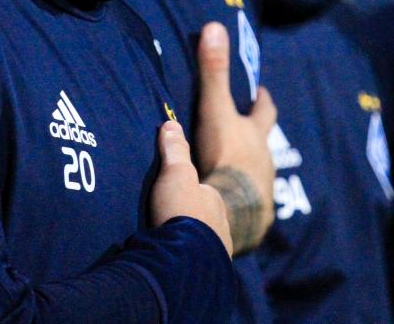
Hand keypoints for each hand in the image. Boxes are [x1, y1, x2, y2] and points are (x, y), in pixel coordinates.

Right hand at [150, 120, 232, 255]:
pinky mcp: (211, 269)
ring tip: (178, 241)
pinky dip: (196, 256)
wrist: (187, 259)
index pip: (204, 190)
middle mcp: (222, 222)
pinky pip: (203, 258)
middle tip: (179, 219)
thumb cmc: (182, 212)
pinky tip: (183, 259)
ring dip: (197, 236)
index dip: (191, 189)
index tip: (175, 192)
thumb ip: (175, 150)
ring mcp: (219, 247)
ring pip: (208, 236)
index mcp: (214, 198)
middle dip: (198, 214)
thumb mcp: (175, 174)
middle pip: (208, 213)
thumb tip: (171, 124)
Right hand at [194, 21, 276, 254]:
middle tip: (251, 130)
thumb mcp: (215, 110)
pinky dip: (242, 202)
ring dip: (248, 170)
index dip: (262, 100)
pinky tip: (233, 208)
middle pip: (265, 144)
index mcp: (254, 136)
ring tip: (234, 171)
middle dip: (258, 136)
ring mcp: (262, 191)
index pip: (264, 111)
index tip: (261, 92)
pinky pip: (250, 208)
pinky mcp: (254, 219)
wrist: (230, 210)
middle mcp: (264, 162)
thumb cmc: (223, 156)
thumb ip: (213, 71)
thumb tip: (214, 26)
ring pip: (259, 175)